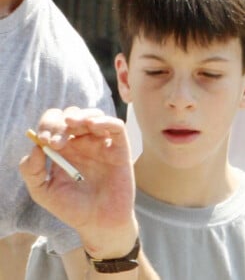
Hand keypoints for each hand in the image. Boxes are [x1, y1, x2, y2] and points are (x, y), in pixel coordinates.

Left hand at [19, 107, 136, 258]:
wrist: (98, 223)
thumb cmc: (72, 208)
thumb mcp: (43, 192)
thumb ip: (31, 170)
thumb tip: (36, 146)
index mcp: (63, 149)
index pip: (54, 124)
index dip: (47, 125)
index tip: (44, 140)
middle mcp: (82, 142)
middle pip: (72, 115)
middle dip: (60, 122)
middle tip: (55, 141)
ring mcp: (101, 143)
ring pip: (93, 115)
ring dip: (81, 115)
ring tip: (73, 126)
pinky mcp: (119, 147)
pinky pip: (115, 125)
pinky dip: (105, 120)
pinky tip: (93, 126)